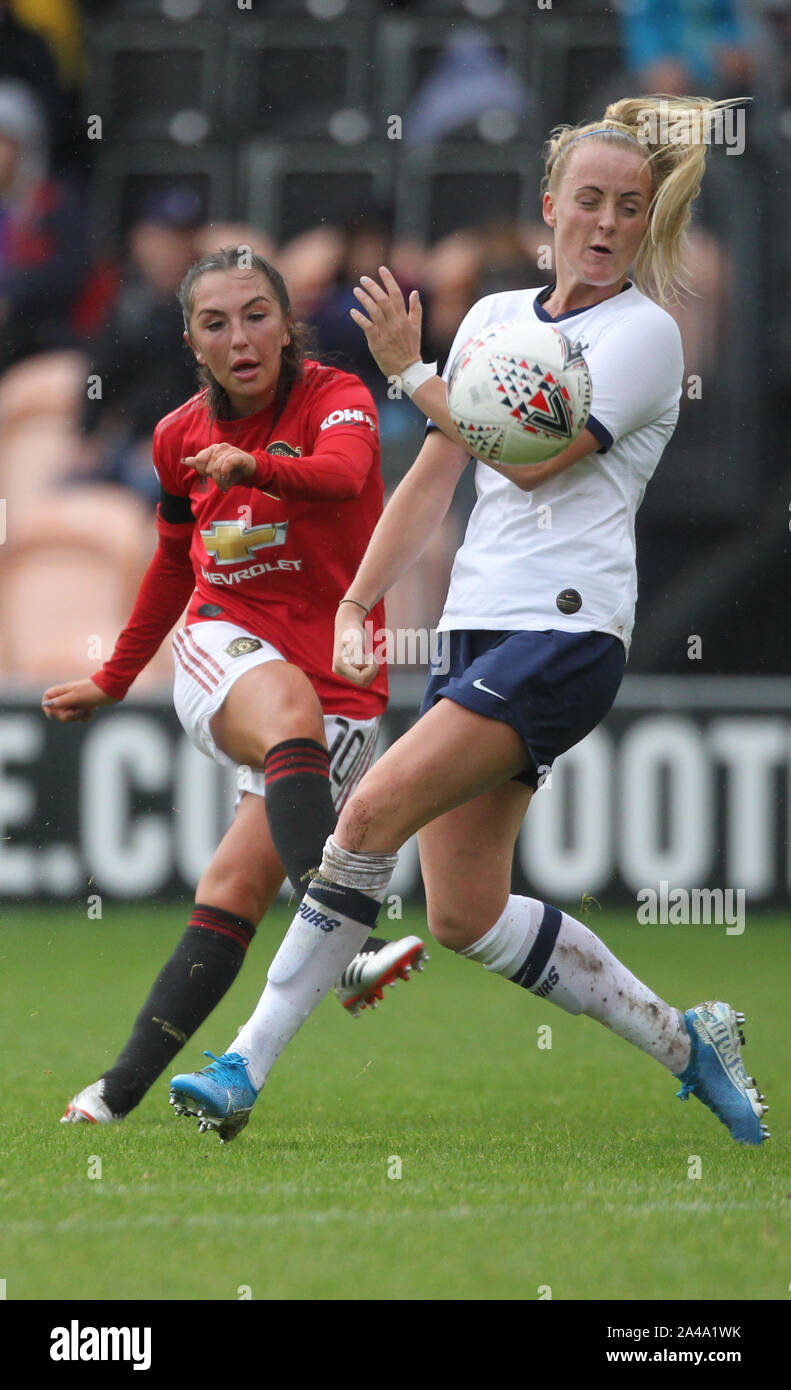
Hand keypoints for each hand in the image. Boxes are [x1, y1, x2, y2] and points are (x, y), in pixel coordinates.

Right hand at [42, 679, 116, 722]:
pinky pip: (80, 717)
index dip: (47, 706)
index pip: (48, 696)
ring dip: (77, 716)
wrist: (112, 688)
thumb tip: (47, 704)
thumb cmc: (93, 691)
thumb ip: (62, 701)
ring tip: (86, 709)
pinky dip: (84, 716)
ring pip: (70, 715)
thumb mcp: (76, 696)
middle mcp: (69, 696)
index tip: (53, 714)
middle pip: (58, 710)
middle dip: (66, 715)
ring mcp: (78, 701)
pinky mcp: (87, 706)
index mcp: (64, 690)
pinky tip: (91, 712)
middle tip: (77, 711)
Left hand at [182, 443, 256, 491]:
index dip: (203, 471)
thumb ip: (199, 465)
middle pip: (208, 466)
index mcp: (212, 449)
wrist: (250, 472)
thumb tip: (184, 460)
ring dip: (220, 480)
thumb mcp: (214, 470)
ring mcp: (229, 450)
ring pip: (216, 467)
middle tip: (221, 483)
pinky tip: (227, 480)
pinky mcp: (238, 455)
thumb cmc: (231, 471)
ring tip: (225, 485)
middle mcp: (219, 447)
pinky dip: (225, 474)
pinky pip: (227, 464)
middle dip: (214, 478)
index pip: (199, 460)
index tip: (210, 477)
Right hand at [332, 609, 377, 687]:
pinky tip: (367, 658)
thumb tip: (358, 661)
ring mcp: (343, 672)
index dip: (370, 668)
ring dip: (372, 670)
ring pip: (364, 682)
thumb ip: (357, 652)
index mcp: (339, 665)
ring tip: (370, 656)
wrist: (347, 625)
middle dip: (372, 671)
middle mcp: (338, 670)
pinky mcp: (349, 671)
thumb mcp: (357, 640)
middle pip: (363, 682)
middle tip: (372, 655)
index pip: (361, 677)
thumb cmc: (353, 631)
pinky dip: (370, 669)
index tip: (371, 654)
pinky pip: (364, 678)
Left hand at [350, 265, 422, 381]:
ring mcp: (386, 333)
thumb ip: (416, 309)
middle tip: (363, 279)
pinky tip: (353, 311)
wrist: (407, 370)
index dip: (389, 280)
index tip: (381, 269)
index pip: (396, 294)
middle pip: (383, 300)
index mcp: (404, 318)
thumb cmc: (411, 348)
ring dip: (364, 299)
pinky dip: (360, 318)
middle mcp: (395, 323)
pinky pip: (367, 327)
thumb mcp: (417, 328)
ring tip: (356, 291)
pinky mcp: (377, 343)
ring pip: (374, 311)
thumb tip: (414, 292)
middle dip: (373, 287)